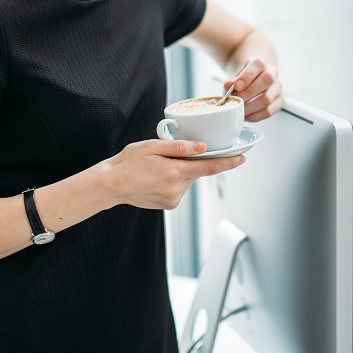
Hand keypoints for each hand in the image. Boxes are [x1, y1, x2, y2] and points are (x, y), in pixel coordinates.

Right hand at [103, 139, 245, 209]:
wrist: (111, 184)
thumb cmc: (128, 162)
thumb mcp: (152, 146)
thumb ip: (180, 147)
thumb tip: (203, 147)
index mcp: (174, 172)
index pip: (209, 166)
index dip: (228, 162)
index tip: (242, 158)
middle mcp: (176, 188)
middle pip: (197, 171)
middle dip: (193, 162)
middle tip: (171, 156)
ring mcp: (173, 199)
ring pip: (188, 179)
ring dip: (182, 171)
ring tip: (159, 168)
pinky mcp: (169, 205)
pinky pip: (180, 188)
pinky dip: (175, 180)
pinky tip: (158, 178)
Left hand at [225, 57, 283, 121]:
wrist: (253, 81)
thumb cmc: (243, 79)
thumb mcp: (235, 76)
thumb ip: (231, 81)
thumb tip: (228, 86)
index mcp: (261, 62)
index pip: (258, 65)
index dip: (246, 76)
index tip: (235, 86)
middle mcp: (272, 72)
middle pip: (267, 80)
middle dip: (248, 93)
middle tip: (236, 100)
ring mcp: (277, 87)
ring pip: (267, 98)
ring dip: (250, 106)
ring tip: (239, 109)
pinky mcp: (279, 101)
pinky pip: (269, 111)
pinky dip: (255, 116)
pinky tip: (246, 115)